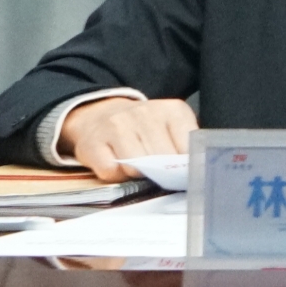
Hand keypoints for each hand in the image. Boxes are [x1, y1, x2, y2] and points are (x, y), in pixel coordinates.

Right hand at [60, 96, 197, 180]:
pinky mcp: (93, 143)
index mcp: (173, 110)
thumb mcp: (172, 129)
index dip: (184, 165)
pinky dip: (114, 175)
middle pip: (162, 161)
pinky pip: (111, 172)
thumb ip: (186, 146)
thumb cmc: (142, 128)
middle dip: (160, 170)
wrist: (98, 115)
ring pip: (137, 168)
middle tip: (153, 165)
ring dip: (136, 174)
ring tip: (133, 162)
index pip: (189, 148)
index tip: (179, 168)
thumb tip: (192, 170)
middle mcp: (145, 114)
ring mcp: (117, 126)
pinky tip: (115, 163)